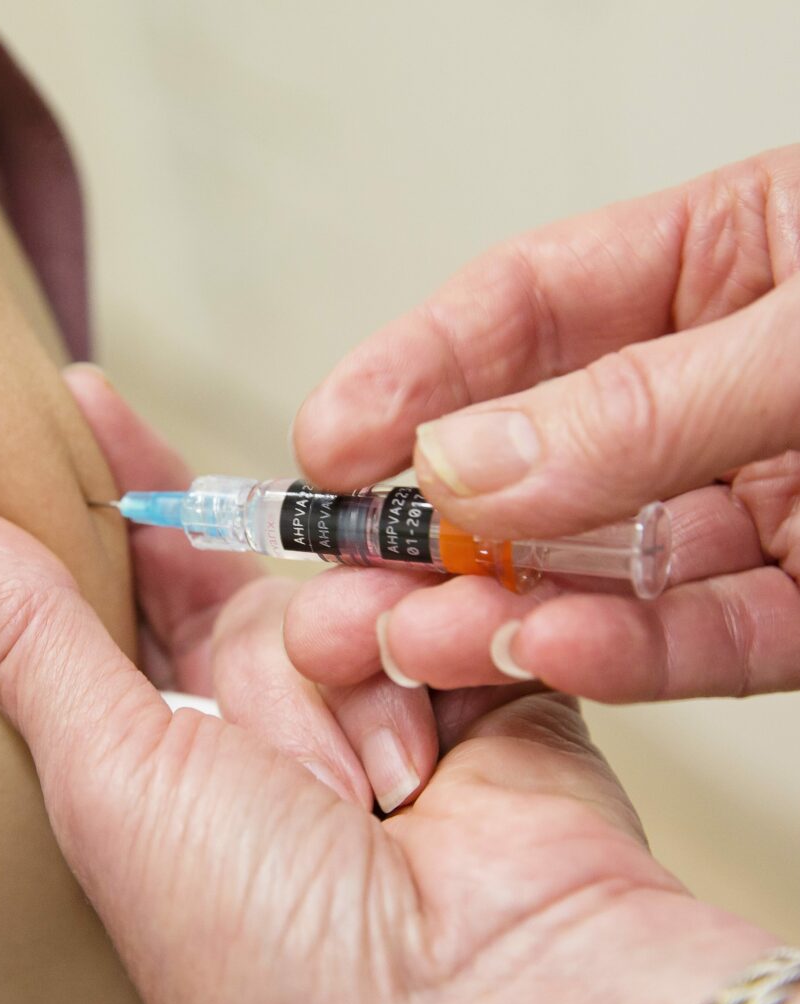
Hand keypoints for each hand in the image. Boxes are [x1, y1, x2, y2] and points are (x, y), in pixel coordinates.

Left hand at [0, 492, 786, 1003]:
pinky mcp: (500, 694)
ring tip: (363, 780)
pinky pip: (461, 602)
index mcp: (180, 746)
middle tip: (265, 603)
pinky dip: (446, 649)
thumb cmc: (270, 950)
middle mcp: (283, 723)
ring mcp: (392, 707)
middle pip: (250, 570)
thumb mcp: (113, 777)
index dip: (109, 492)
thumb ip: (25, 637)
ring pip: (353, 578)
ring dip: (348, 648)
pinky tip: (439, 740)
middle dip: (246, 562)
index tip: (76, 399)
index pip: (136, 588)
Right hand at [290, 146, 799, 701]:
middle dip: (434, 520)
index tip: (328, 440)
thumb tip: (463, 467)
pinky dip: (626, 654)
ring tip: (420, 635)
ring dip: (503, 606)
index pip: (527, 312)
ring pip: (602, 565)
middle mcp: (719, 395)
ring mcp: (763, 503)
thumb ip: (642, 402)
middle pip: (538, 457)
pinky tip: (551, 651)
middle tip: (348, 566)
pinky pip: (703, 639)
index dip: (413, 372)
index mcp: (724, 268)